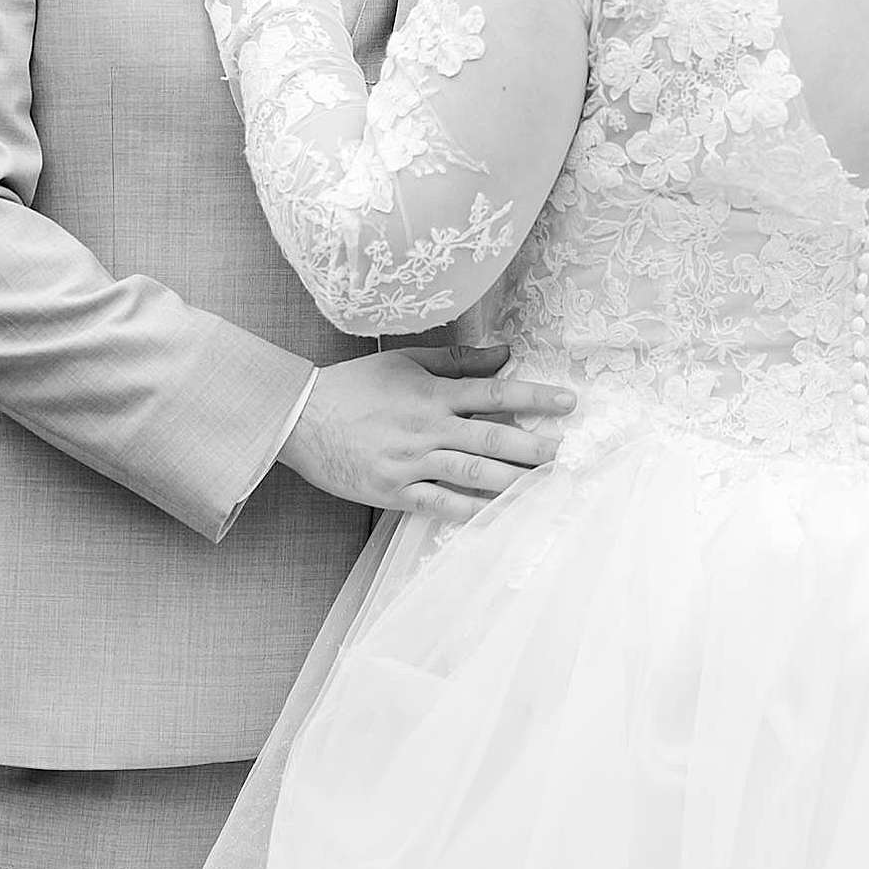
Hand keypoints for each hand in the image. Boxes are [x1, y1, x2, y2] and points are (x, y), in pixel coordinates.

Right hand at [283, 343, 575, 525]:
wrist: (299, 419)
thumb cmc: (354, 386)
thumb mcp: (404, 361)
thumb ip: (457, 360)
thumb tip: (504, 353)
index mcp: (431, 394)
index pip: (493, 393)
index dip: (534, 397)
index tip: (569, 401)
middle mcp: (426, 429)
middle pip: (491, 440)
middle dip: (535, 447)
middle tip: (568, 454)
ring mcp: (410, 464)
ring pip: (471, 476)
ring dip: (513, 482)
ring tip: (546, 486)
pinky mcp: (394, 492)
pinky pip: (440, 506)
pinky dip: (471, 511)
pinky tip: (499, 515)